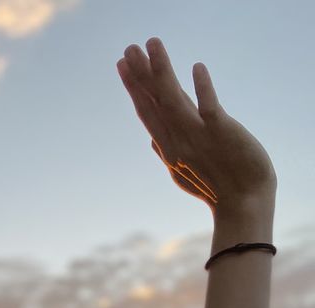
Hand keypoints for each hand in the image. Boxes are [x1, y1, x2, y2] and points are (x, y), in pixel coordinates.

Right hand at [117, 38, 275, 213]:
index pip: (148, 112)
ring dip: (161, 72)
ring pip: (174, 100)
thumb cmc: (216, 187)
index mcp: (170, 147)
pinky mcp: (221, 133)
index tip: (123, 65)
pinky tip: (197, 67)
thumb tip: (151, 140)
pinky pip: (209, 108)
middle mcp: (179, 141)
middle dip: (140, 76)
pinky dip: (203, 88)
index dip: (134, 88)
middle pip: (155, 103)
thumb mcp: (184, 172)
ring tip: (152, 44)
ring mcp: (198, 137)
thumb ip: (168, 152)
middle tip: (128, 48)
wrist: (243, 203)